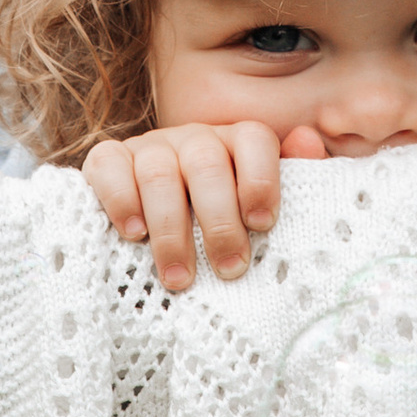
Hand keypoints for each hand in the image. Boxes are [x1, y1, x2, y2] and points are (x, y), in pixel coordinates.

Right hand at [82, 118, 326, 291]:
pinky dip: (120, 199)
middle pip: (207, 164)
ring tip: (181, 278)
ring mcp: (150, 146)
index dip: (260, 180)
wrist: (157, 227)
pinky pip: (109, 166)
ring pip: (159, 173)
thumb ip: (293, 175)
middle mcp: (194, 138)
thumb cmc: (224, 222)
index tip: (262, 226)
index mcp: (236, 142)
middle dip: (219, 222)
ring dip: (171, 230)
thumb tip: (308, 142)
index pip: (253, 140)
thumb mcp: (261, 207)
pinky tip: (134, 234)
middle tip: (229, 270)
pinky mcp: (108, 160)